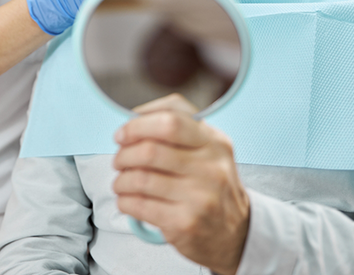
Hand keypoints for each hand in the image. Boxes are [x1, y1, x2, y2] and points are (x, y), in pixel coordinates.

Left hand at [113, 103, 249, 274]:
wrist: (235, 233)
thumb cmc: (211, 185)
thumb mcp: (208, 149)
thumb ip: (178, 129)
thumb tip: (133, 120)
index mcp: (214, 142)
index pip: (171, 119)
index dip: (138, 124)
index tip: (123, 133)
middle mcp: (211, 167)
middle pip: (151, 150)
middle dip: (124, 154)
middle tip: (119, 160)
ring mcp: (200, 196)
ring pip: (141, 179)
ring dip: (121, 180)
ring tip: (121, 182)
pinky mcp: (185, 223)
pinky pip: (140, 206)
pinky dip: (124, 201)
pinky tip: (127, 200)